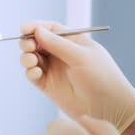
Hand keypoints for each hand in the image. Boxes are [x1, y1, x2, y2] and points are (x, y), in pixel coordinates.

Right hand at [19, 21, 134, 132]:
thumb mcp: (81, 56)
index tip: (24, 29)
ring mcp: (54, 69)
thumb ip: (58, 44)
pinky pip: (32, 74)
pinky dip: (30, 72)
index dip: (35, 27)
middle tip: (28, 47)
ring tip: (32, 61)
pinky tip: (36, 73)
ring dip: (27, 57)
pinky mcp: (48, 85)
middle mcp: (61, 53)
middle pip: (37, 41)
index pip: (50, 29)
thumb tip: (37, 30)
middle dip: (28, 42)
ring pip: (32, 57)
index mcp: (72, 41)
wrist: (110, 107)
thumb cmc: (102, 77)